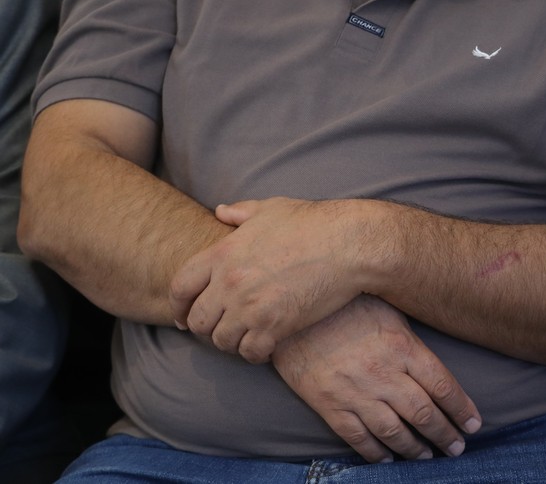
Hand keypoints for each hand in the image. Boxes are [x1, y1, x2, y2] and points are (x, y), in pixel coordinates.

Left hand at [169, 197, 375, 362]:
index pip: (180, 288)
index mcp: (222, 253)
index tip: (184, 317)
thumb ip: (241, 212)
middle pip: (198, 320)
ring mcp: (250, 306)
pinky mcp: (275, 326)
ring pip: (221, 341)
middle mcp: (229, 282)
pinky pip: (250, 352)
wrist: (349, 244)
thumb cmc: (314, 223)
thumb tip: (221, 210)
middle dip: (208, 327)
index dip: (178, 306)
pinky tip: (266, 346)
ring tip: (246, 337)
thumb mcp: (273, 208)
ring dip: (232, 342)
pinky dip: (255, 353)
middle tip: (223, 328)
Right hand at [274, 295, 480, 462]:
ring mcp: (355, 392)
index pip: (442, 385)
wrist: (294, 310)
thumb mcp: (389, 312)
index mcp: (402, 347)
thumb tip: (436, 366)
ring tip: (429, 457)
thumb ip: (411, 342)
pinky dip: (375, 453)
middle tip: (458, 448)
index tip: (475, 423)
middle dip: (445, 433)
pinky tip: (388, 460)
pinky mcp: (329, 405)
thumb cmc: (347, 304)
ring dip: (415, 448)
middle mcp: (383, 374)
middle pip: (423, 412)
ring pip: (394, 431)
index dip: (461, 408)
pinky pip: (357, 437)